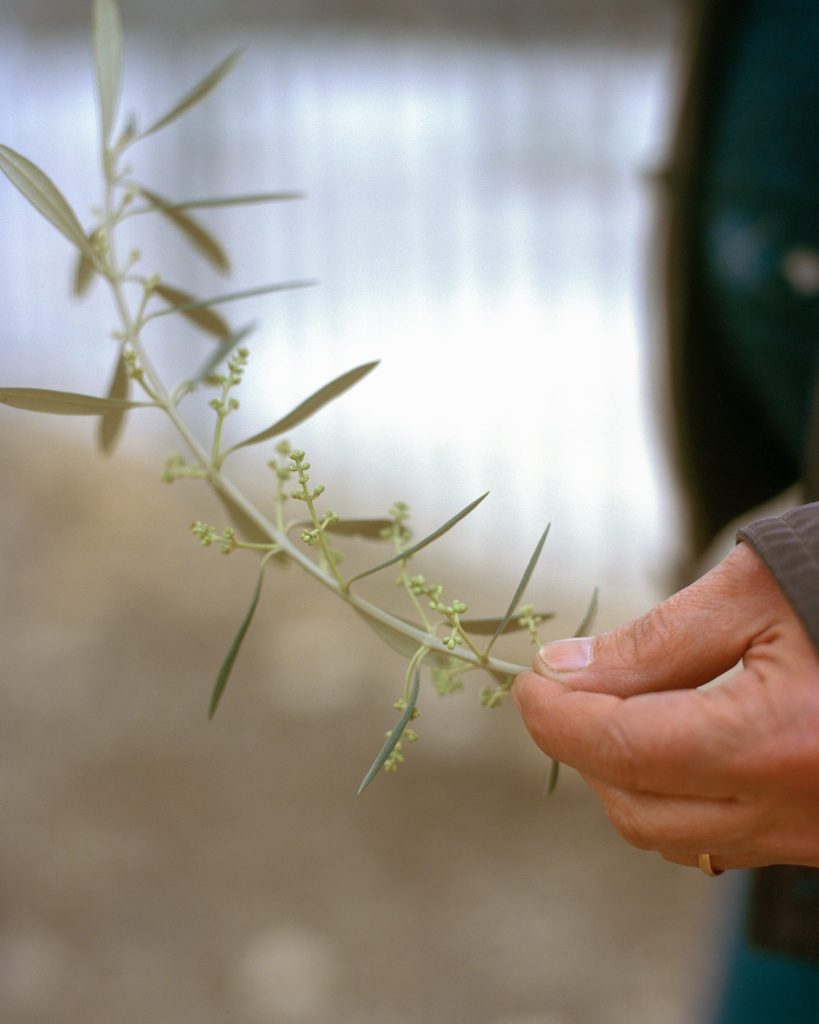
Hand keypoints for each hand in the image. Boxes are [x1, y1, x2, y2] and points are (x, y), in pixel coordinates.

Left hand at [512, 542, 818, 869]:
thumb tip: (563, 671)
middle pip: (638, 807)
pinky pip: (722, 836)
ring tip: (619, 706)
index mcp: (776, 742)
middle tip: (566, 689)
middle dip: (584, 750)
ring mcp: (813, 836)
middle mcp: (796, 810)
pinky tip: (677, 736)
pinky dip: (677, 794)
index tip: (524, 685)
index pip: (624, 751)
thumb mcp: (751, 593)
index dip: (556, 719)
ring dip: (625, 777)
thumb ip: (653, 643)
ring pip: (675, 834)